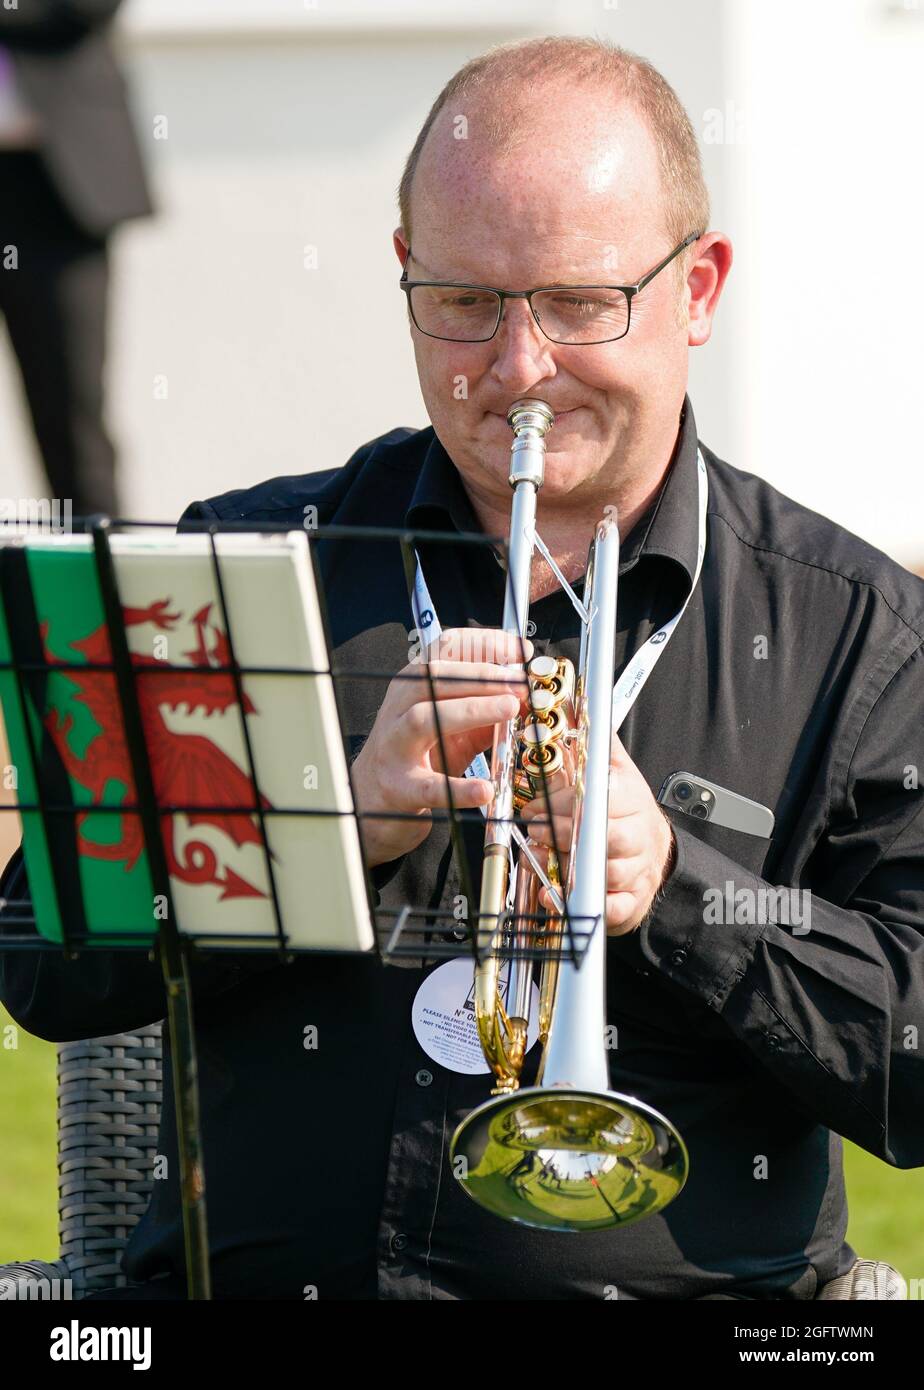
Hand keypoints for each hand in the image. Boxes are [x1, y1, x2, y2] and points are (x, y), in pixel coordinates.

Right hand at [351, 628, 531, 868]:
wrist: (372, 799)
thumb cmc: (418, 756)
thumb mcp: (453, 725)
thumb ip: (486, 711)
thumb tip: (525, 697)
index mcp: (414, 686)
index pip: (444, 650)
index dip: (485, 644)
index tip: (520, 650)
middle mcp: (399, 708)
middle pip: (434, 677)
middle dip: (482, 676)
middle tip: (520, 684)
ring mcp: (394, 746)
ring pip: (424, 718)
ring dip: (471, 710)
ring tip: (508, 710)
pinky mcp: (398, 787)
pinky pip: (428, 785)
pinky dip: (458, 788)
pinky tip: (484, 790)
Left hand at [520, 732, 675, 935]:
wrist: (657, 855)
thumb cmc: (628, 812)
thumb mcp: (615, 770)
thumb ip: (595, 740)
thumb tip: (573, 701)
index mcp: (630, 801)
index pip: (600, 799)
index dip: (565, 803)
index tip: (538, 805)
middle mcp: (636, 836)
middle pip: (603, 835)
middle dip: (562, 833)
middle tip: (533, 830)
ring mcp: (635, 870)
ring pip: (604, 871)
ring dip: (566, 866)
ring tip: (537, 857)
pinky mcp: (630, 902)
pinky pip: (609, 907)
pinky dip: (578, 903)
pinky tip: (553, 896)